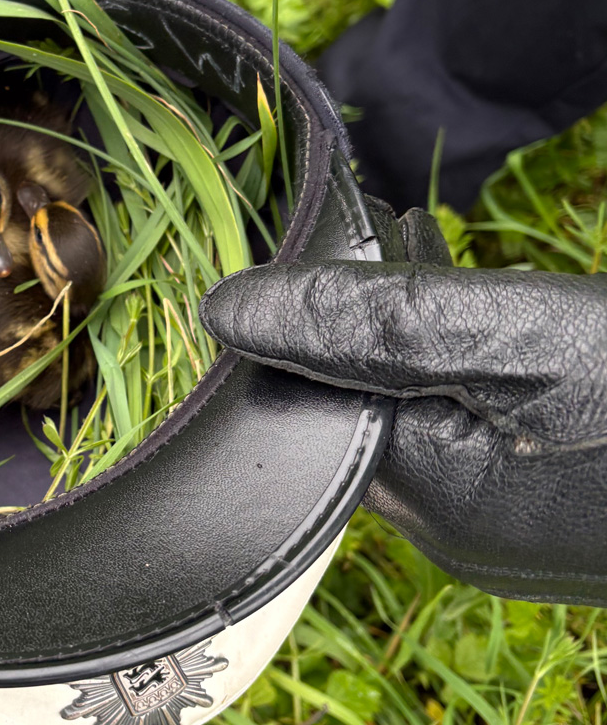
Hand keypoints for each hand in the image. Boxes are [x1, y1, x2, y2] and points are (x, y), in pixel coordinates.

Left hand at [198, 201, 606, 605]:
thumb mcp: (512, 336)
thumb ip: (368, 325)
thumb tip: (228, 309)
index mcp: (422, 498)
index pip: (304, 409)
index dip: (298, 326)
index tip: (304, 248)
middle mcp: (448, 528)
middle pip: (356, 407)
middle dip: (357, 321)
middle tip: (364, 236)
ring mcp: (498, 523)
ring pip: (414, 410)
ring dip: (410, 330)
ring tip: (407, 245)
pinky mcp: (537, 503)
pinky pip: (466, 426)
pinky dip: (459, 362)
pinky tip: (470, 301)